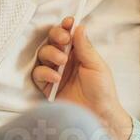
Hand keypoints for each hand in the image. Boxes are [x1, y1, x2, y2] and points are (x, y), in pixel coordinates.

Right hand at [31, 17, 133, 139]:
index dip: (65, 27)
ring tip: (62, 62)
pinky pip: (38, 74)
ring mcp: (54, 73)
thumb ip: (85, 47)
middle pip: (51, 41)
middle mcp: (64, 61)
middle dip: (56, 37)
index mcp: (78, 53)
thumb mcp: (96, 65)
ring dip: (50, 54)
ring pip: (42, 55)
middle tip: (64, 41)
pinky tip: (56, 78)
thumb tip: (78, 26)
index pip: (67, 35)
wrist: (99, 116)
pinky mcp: (46, 87)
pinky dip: (45, 73)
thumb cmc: (102, 90)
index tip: (68, 23)